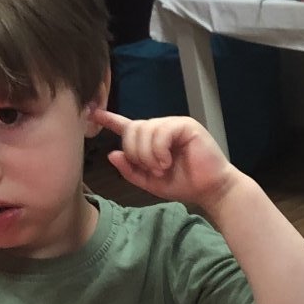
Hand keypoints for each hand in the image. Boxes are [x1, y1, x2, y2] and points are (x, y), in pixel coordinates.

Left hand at [94, 108, 241, 211]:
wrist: (210, 189)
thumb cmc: (184, 185)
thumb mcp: (150, 182)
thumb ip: (130, 170)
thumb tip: (112, 154)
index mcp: (152, 141)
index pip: (128, 126)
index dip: (110, 119)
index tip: (93, 114)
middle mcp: (161, 128)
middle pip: (132, 129)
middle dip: (135, 152)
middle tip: (151, 170)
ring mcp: (173, 124)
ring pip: (144, 130)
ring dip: (147, 155)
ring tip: (162, 168)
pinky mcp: (185, 125)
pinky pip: (160, 132)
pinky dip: (158, 150)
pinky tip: (167, 162)